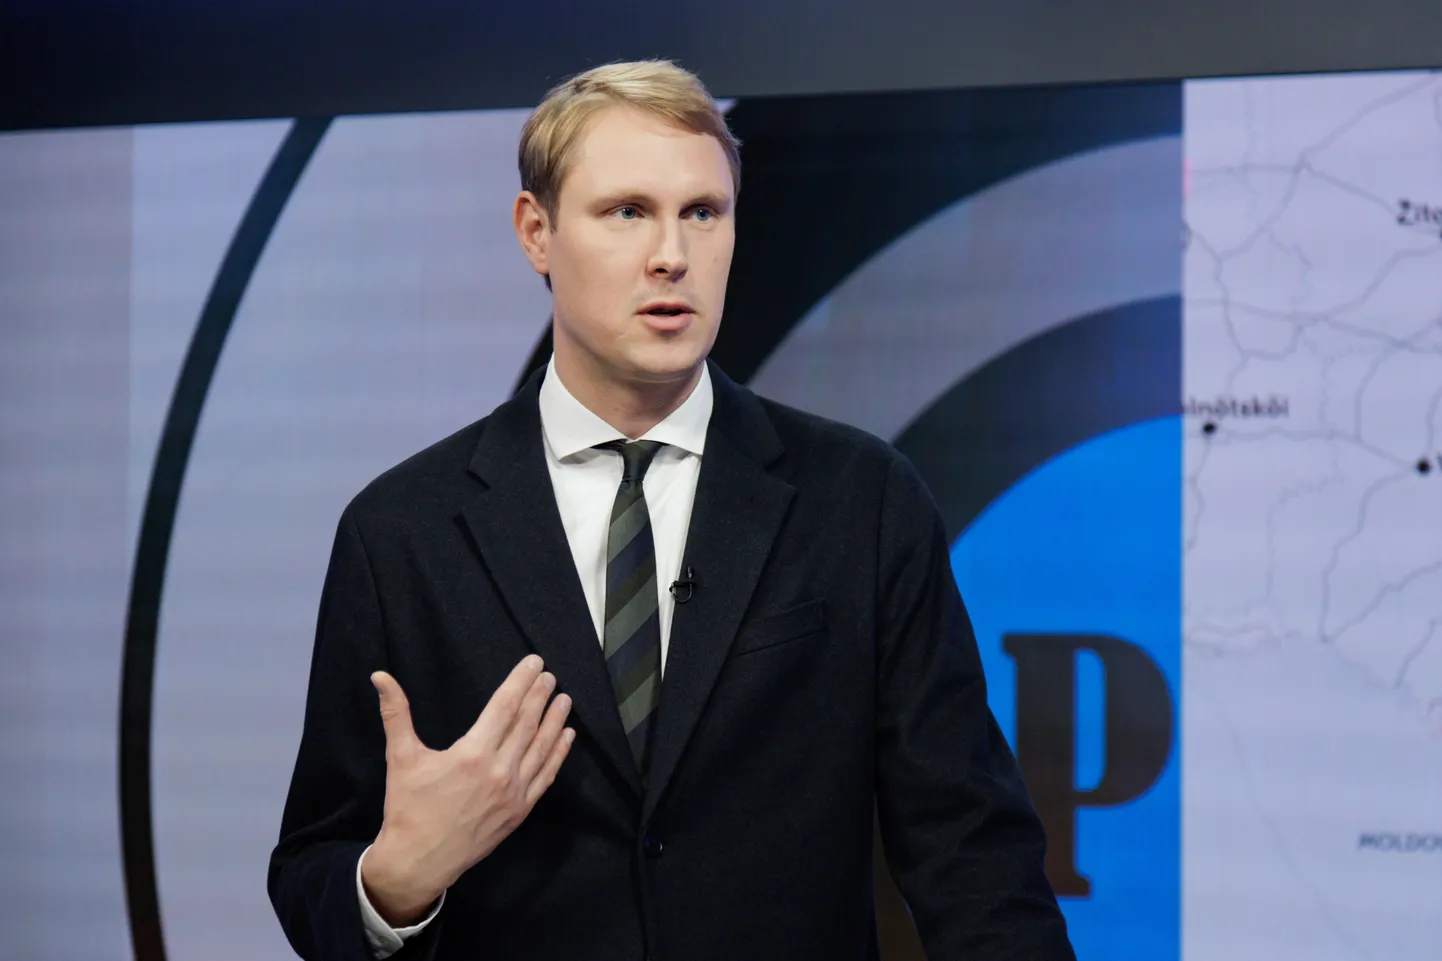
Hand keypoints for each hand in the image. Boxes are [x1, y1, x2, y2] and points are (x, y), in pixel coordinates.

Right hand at [360, 655, 573, 924]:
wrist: (419, 861)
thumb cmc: (408, 808)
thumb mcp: (401, 757)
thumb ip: (395, 713)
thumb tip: (380, 676)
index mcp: (472, 754)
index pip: (504, 707)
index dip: (520, 682)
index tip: (535, 663)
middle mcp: (498, 771)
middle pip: (527, 723)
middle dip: (540, 696)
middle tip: (550, 675)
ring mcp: (513, 793)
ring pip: (541, 748)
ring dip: (555, 721)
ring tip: (564, 699)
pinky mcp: (520, 811)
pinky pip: (545, 776)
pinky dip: (558, 754)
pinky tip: (566, 737)